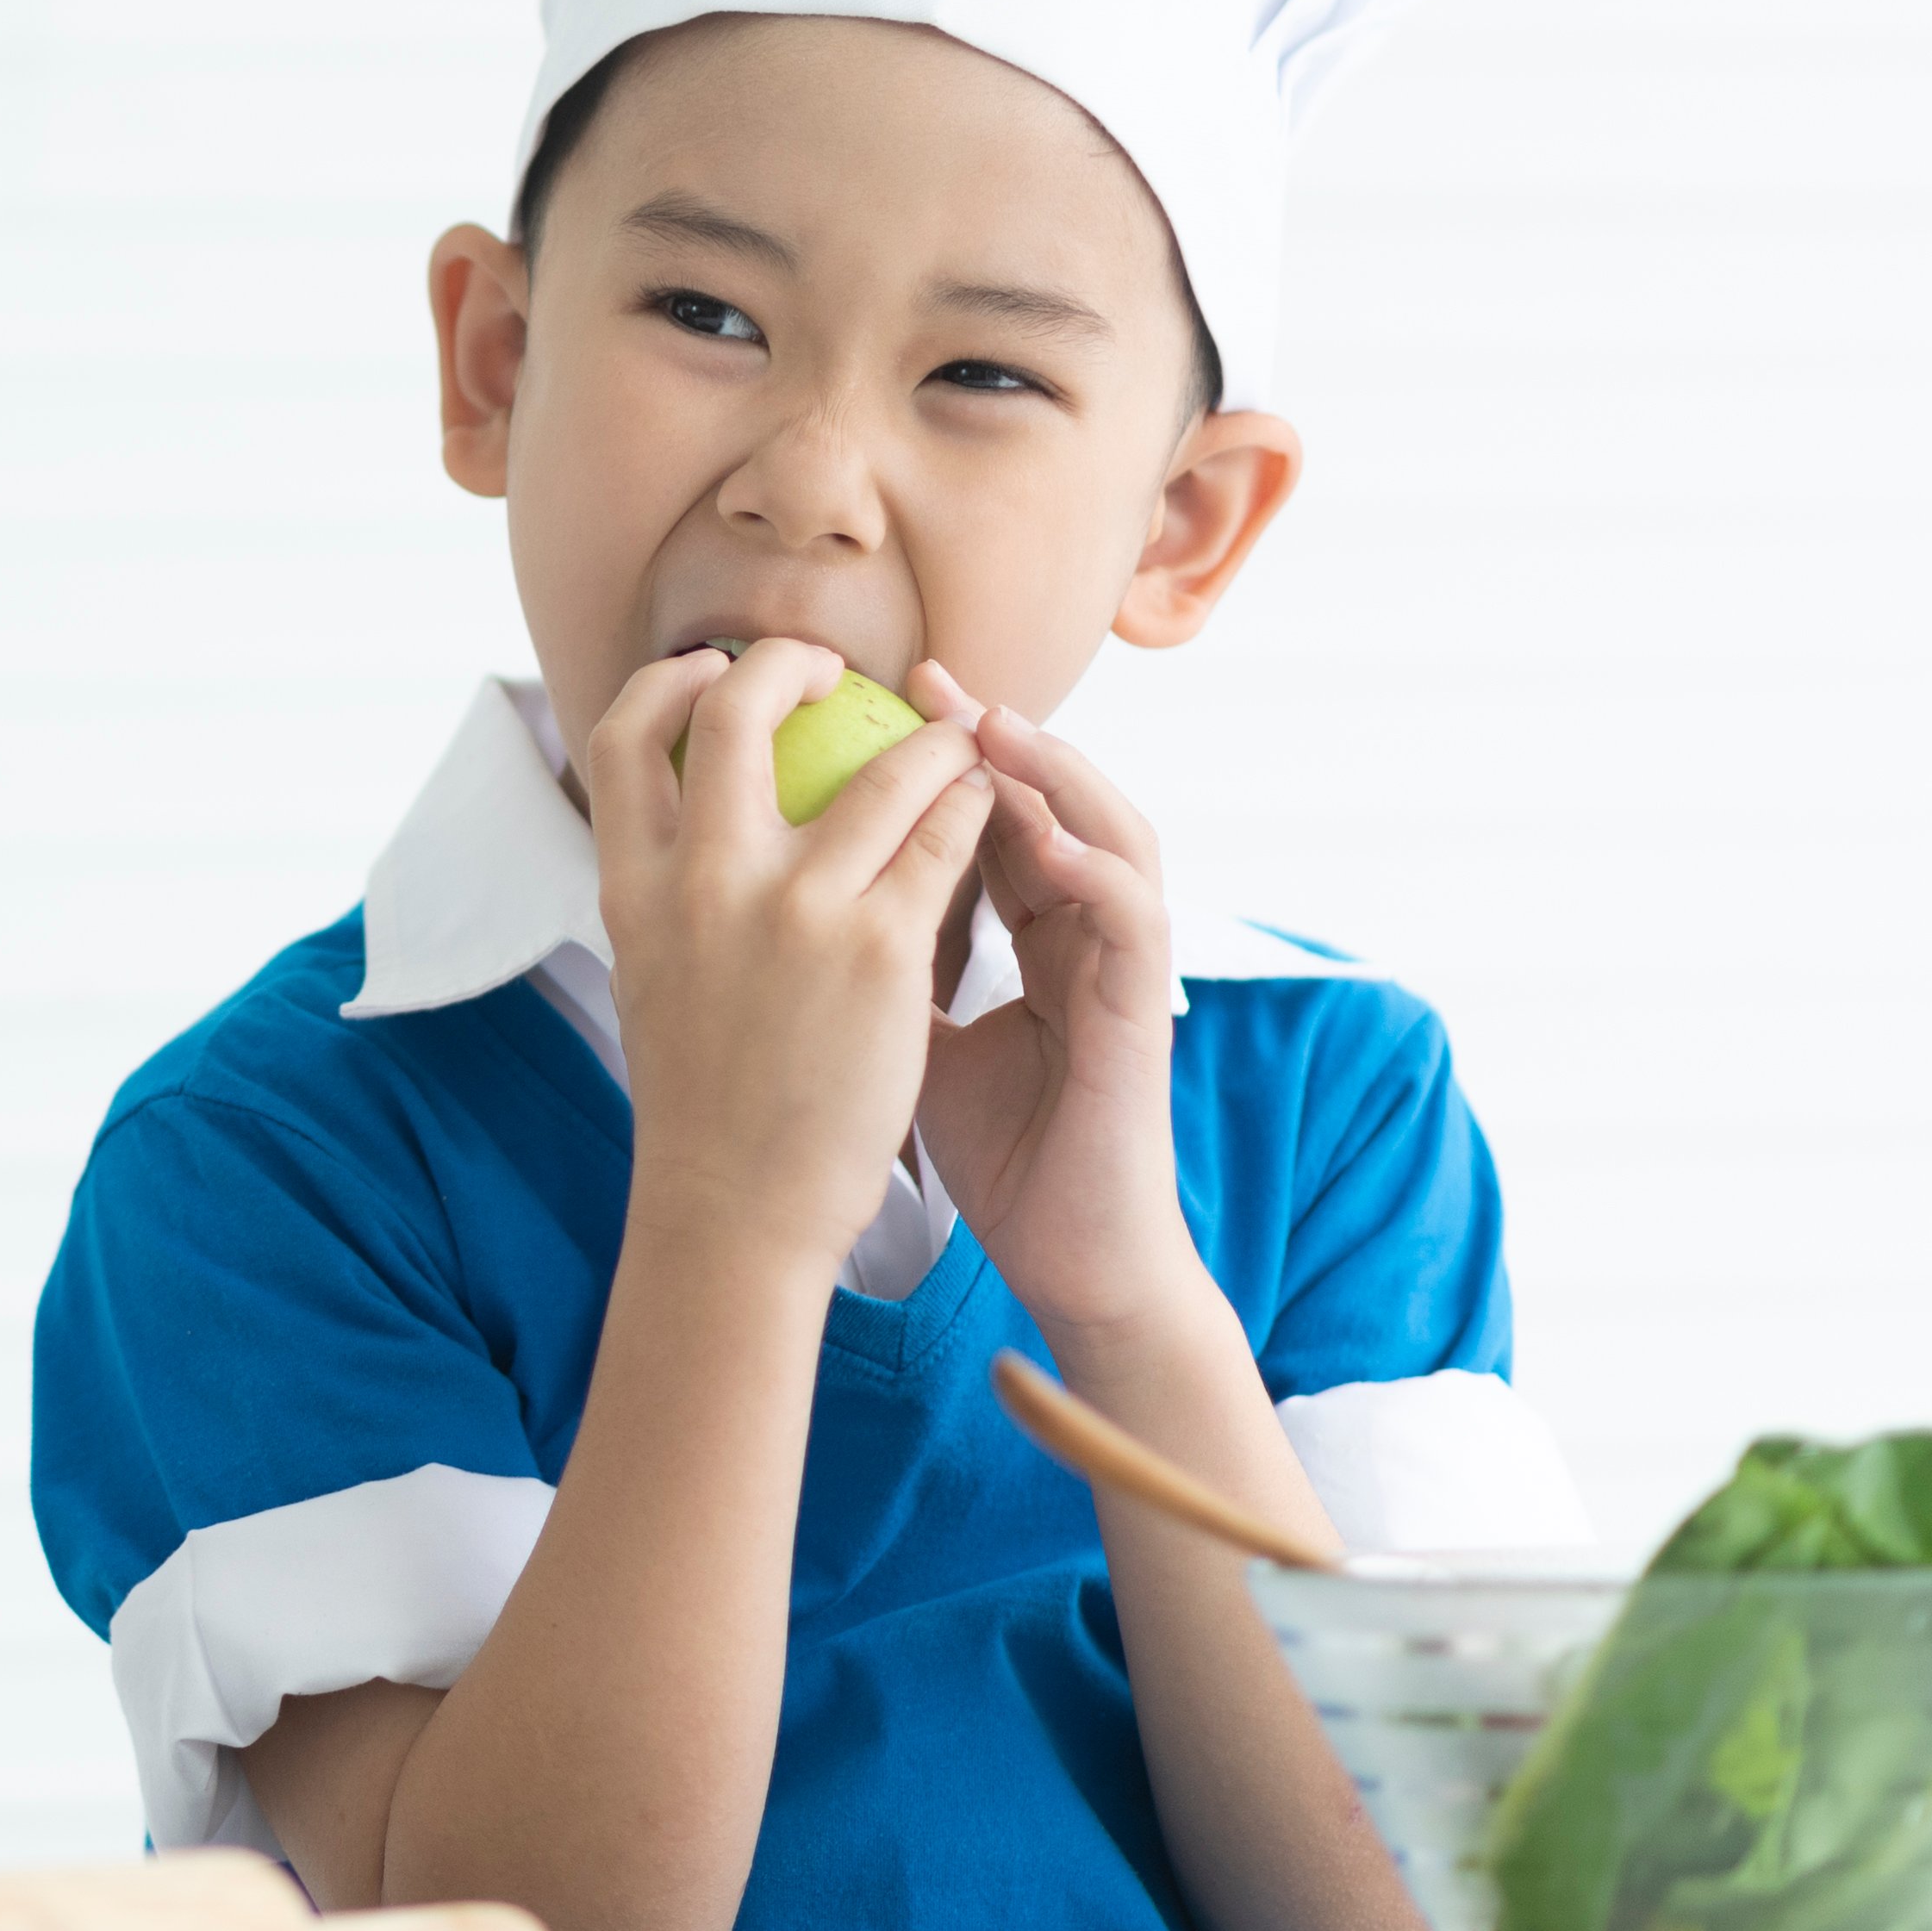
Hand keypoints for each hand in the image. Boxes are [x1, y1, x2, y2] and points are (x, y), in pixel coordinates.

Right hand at [581, 640, 996, 1267]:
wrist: (737, 1208)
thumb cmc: (703, 1101)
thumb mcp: (651, 975)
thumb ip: (667, 893)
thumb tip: (683, 817)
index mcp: (634, 888)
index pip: (624, 736)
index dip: (671, 682)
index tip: (715, 673)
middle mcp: (705, 881)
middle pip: (737, 712)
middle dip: (788, 663)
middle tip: (837, 673)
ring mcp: (797, 911)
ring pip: (883, 769)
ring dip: (929, 744)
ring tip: (954, 747)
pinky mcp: (882, 950)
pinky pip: (945, 840)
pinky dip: (971, 810)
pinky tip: (985, 814)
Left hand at [907, 677, 1208, 1338]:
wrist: (1071, 1255)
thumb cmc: (999, 1150)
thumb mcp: (913, 1037)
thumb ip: (878, 963)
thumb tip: (786, 905)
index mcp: (1032, 929)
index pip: (988, 815)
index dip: (935, 755)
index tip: (865, 700)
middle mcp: (1081, 930)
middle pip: (1050, 798)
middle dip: (992, 730)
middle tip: (926, 675)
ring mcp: (1122, 964)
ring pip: (1108, 830)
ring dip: (1054, 772)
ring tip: (990, 724)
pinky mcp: (1145, 1009)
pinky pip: (1132, 914)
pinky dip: (1090, 867)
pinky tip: (1035, 836)